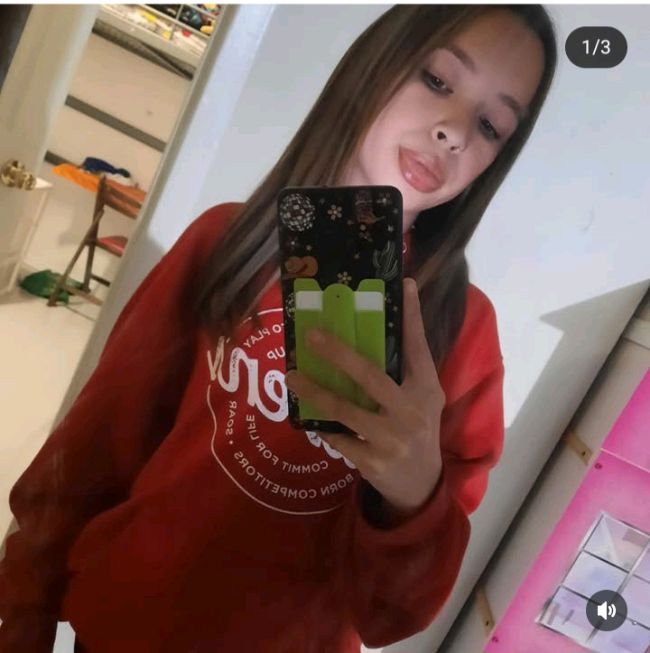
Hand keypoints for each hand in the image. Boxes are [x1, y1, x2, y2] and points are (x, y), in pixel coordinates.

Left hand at [285, 278, 444, 519]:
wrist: (421, 483)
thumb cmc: (416, 427)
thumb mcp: (422, 397)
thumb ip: (406, 368)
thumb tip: (386, 325)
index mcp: (427, 389)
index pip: (418, 347)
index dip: (412, 316)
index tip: (402, 284)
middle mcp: (412, 411)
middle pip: (372, 376)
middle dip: (339, 353)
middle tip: (312, 335)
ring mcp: (392, 439)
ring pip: (345, 410)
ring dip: (315, 391)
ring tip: (293, 377)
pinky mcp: (373, 461)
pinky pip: (337, 437)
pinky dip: (321, 424)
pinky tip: (308, 415)